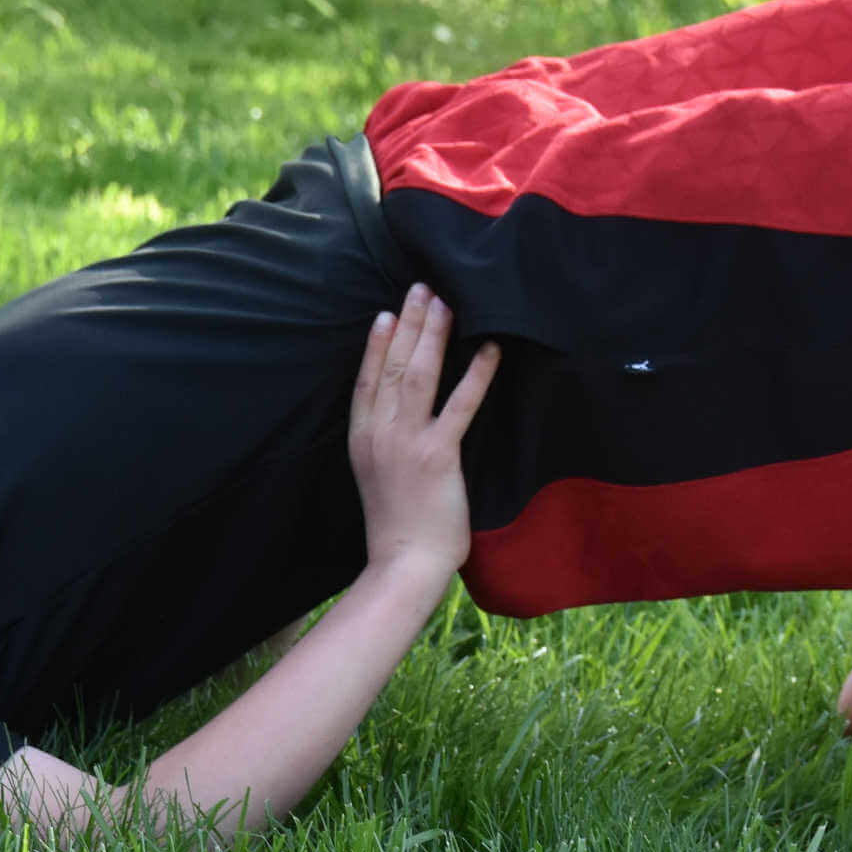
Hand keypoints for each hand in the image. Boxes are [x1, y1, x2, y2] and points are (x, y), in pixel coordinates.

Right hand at [348, 286, 500, 581]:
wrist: (403, 563)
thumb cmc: (395, 528)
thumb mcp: (376, 478)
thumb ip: (383, 445)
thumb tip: (399, 420)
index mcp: (362, 439)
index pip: (366, 380)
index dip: (376, 343)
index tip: (387, 313)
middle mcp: (380, 434)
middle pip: (392, 366)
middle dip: (409, 323)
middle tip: (422, 288)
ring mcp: (407, 442)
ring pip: (418, 375)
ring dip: (433, 334)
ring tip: (446, 302)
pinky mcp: (438, 455)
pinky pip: (460, 404)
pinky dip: (476, 374)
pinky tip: (489, 348)